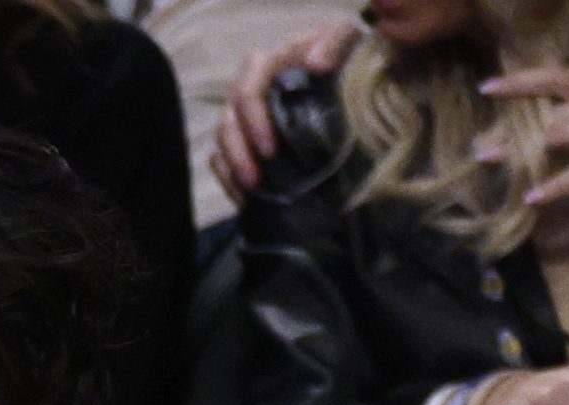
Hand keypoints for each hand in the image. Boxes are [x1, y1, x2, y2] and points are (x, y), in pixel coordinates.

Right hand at [212, 18, 358, 205]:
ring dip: (233, 170)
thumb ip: (333, 43)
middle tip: (256, 180)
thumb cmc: (342, 59)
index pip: (248, 92)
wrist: (347, 83)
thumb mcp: (343, 40)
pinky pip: (221, 162)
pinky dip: (230, 182)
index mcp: (268, 66)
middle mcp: (250, 91)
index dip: (254, 122)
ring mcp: (244, 118)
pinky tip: (246, 201)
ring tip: (250, 193)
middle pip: (228, 122)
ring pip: (221, 142)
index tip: (270, 151)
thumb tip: (316, 65)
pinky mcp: (244, 142)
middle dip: (239, 153)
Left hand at [479, 68, 568, 206]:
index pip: (558, 76)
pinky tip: (533, 196)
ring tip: (493, 163)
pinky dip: (557, 184)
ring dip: (523, 150)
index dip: (522, 81)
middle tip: (481, 148)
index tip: (489, 88)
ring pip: (560, 134)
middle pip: (551, 111)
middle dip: (514, 130)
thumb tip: (557, 120)